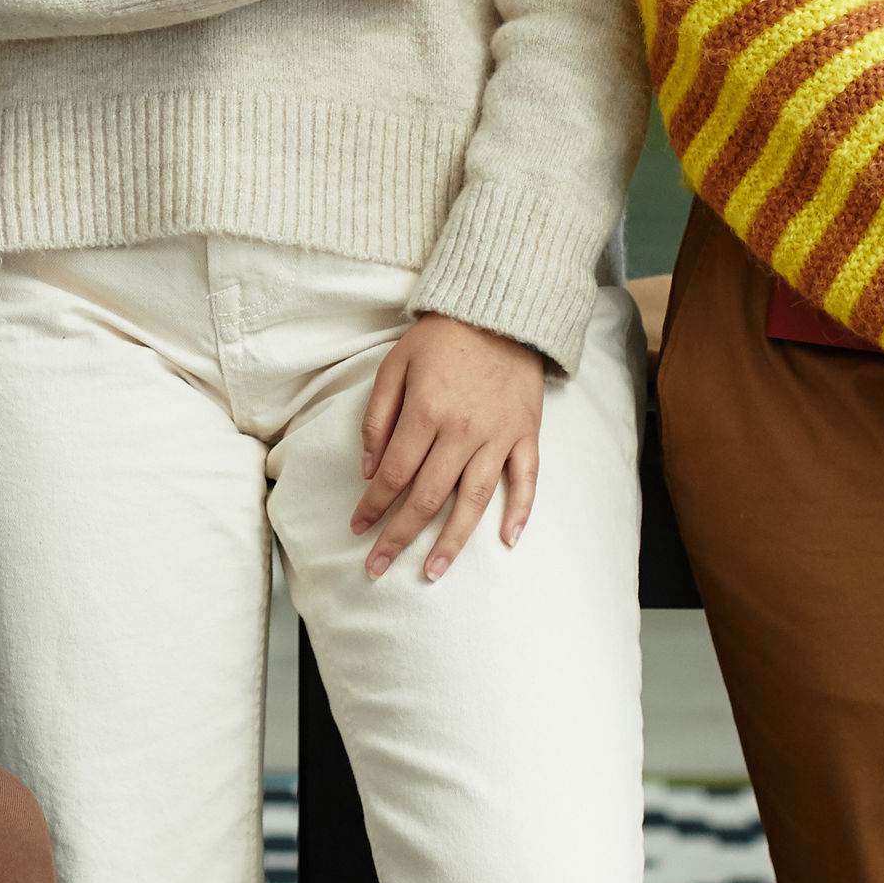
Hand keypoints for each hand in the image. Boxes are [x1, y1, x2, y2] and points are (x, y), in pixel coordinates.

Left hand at [348, 314, 543, 579]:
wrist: (497, 312)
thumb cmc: (439, 340)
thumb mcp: (393, 367)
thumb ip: (378, 418)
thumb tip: (368, 469)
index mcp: (426, 412)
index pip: (394, 474)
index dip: (373, 506)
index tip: (357, 529)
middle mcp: (463, 430)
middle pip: (428, 497)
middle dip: (400, 536)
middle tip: (378, 568)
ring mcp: (499, 435)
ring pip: (474, 500)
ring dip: (453, 540)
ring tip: (434, 570)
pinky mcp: (526, 434)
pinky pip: (526, 479)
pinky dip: (520, 511)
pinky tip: (507, 540)